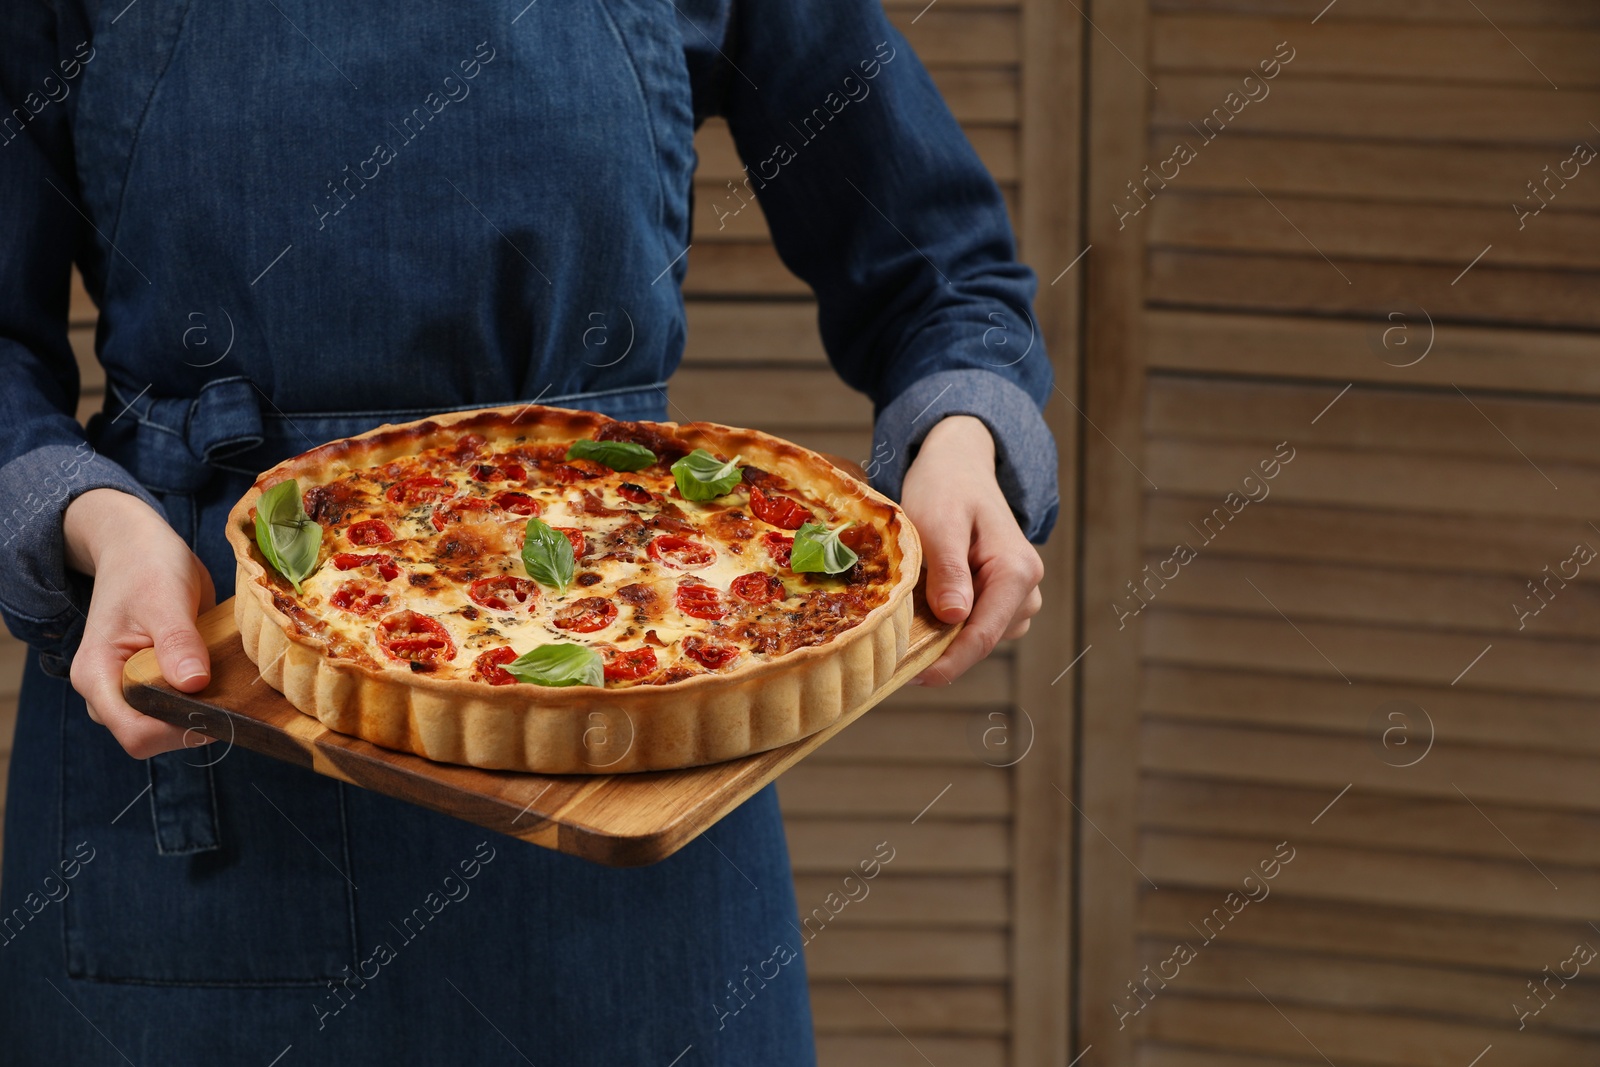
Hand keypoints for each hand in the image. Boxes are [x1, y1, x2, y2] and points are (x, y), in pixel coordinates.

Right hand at [63, 488, 217, 758]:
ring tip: (226, 678)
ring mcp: (127, 690)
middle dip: (193, 721)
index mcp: (97, 675)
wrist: (137, 547)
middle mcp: (106, 691)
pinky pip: (176, 708)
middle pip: (152, 736)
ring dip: (200, 711)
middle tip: (229, 689)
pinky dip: (201, 700)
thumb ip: (178, 642)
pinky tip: (222, 678)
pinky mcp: (149, 684)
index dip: (179, 729)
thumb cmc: (146, 566)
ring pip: (167, 726)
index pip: (136, 733)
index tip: (219, 704)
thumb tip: (193, 684)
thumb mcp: (165, 599)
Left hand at [899, 415, 1043, 684]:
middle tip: (894, 652)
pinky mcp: (1003, 597)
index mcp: (1016, 571)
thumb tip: (954, 618)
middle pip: (982, 641)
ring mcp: (1019, 595)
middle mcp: (1027, 588)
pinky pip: (977, 625)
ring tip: (907, 621)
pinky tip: (923, 610)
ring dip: (945, 637)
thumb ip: (949, 570)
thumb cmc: (946, 487)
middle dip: (942, 650)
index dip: (948, 663)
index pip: (983, 635)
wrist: (958, 465)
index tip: (913, 677)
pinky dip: (949, 625)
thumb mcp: (939, 522)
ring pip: (979, 637)